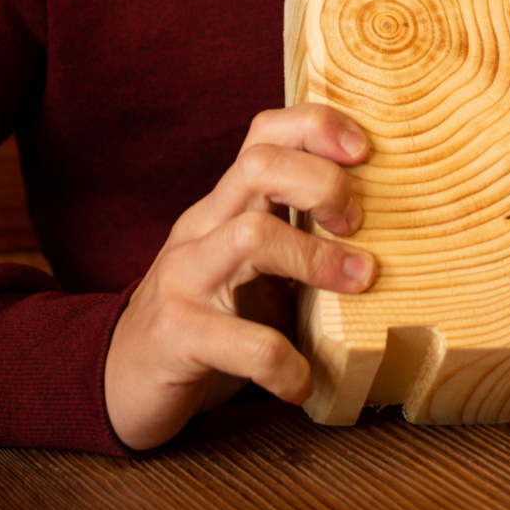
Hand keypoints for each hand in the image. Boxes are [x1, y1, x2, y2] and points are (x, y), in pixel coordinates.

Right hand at [104, 105, 375, 449]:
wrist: (120, 382)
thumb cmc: (206, 322)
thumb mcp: (252, 270)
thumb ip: (299, 241)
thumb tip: (389, 228)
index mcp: (224, 207)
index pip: (263, 135)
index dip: (317, 127)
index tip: (365, 152)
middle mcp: (200, 230)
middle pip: (257, 167)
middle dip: (321, 183)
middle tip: (356, 224)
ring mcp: (183, 280)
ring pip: (250, 235)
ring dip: (315, 258)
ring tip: (357, 284)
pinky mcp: (177, 337)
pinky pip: (240, 341)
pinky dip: (284, 362)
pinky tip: (302, 381)